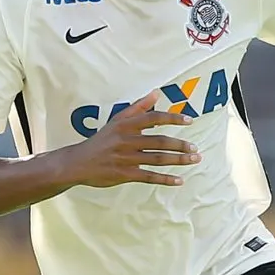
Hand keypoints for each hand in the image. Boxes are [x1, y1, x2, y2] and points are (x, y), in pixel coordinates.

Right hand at [64, 90, 200, 188]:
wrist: (78, 162)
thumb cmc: (101, 140)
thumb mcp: (116, 121)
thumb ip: (138, 107)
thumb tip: (156, 93)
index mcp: (125, 125)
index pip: (153, 118)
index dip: (173, 118)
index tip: (189, 121)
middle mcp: (126, 140)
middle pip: (159, 141)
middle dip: (180, 145)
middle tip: (195, 149)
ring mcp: (125, 158)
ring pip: (157, 159)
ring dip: (178, 160)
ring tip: (194, 160)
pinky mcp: (124, 174)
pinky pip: (148, 176)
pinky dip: (165, 179)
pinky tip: (179, 180)